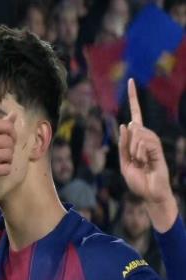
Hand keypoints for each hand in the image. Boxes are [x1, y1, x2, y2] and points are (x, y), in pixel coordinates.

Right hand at [0, 113, 16, 204]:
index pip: (8, 126)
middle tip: (0, 153)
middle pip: (10, 142)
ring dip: (7, 160)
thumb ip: (2, 125)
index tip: (7, 139)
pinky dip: (4, 170)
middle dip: (9, 149)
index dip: (12, 134)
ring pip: (9, 155)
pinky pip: (7, 169)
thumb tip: (14, 113)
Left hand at [118, 79, 177, 230]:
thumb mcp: (125, 163)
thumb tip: (126, 125)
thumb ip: (124, 145)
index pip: (136, 115)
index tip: (130, 81)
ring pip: (139, 134)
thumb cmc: (138, 181)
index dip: (133, 99)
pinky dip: (140, 151)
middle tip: (135, 160)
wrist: (150, 194)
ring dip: (134, 149)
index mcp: (137, 141)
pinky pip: (145, 142)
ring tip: (140, 162)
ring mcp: (154, 143)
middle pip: (135, 126)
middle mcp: (147, 138)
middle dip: (129, 142)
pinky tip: (144, 161)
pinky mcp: (159, 150)